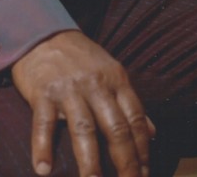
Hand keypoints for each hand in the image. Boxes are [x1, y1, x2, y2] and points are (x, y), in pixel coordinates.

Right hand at [11, 30, 154, 176]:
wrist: (44, 34)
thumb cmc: (81, 58)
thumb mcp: (111, 72)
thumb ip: (130, 103)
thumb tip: (154, 132)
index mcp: (116, 79)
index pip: (136, 119)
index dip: (143, 149)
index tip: (145, 174)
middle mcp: (96, 84)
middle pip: (115, 128)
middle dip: (125, 162)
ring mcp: (69, 89)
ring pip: (84, 129)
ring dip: (89, 162)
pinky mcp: (43, 92)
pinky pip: (44, 123)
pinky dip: (43, 147)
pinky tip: (44, 169)